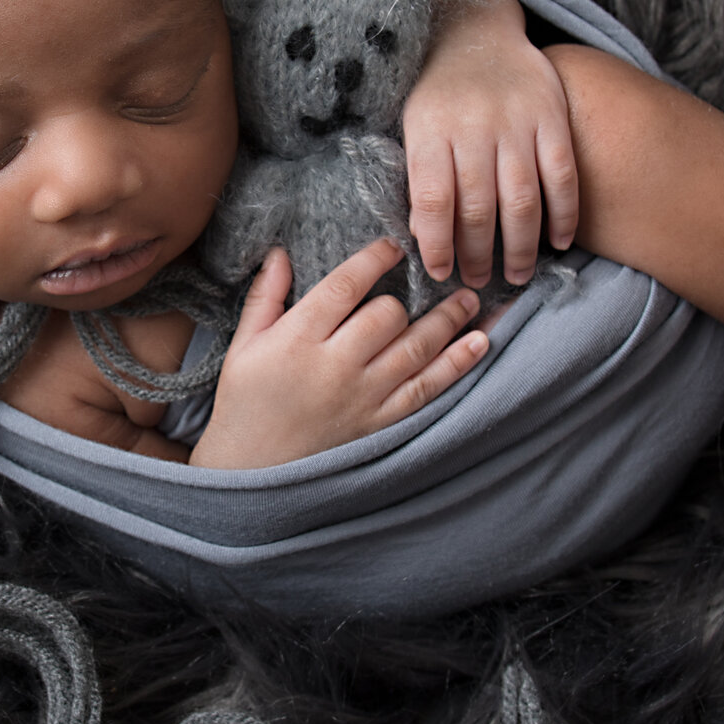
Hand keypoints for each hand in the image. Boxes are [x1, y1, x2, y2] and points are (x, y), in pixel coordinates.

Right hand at [193, 240, 487, 468]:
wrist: (252, 476)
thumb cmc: (244, 405)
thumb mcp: (243, 347)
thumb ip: (266, 297)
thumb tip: (281, 252)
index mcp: (296, 339)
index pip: (345, 285)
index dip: (374, 259)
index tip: (393, 246)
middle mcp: (334, 366)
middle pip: (386, 315)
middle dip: (408, 295)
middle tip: (431, 276)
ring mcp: (361, 398)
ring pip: (416, 348)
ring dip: (449, 320)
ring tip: (470, 299)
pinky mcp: (381, 425)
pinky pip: (427, 390)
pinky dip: (456, 365)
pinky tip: (479, 343)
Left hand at [401, 0, 578, 288]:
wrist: (474, 28)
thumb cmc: (437, 91)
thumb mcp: (413, 124)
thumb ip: (420, 175)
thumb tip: (424, 237)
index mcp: (429, 130)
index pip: (432, 202)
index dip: (437, 246)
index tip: (441, 272)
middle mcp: (473, 126)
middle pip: (478, 208)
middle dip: (478, 255)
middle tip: (478, 281)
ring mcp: (516, 121)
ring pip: (521, 199)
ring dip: (521, 246)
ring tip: (517, 274)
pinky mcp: (551, 115)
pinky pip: (562, 174)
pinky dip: (563, 213)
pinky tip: (560, 241)